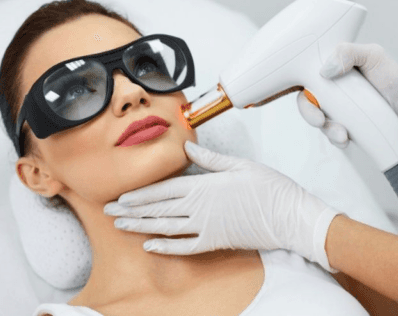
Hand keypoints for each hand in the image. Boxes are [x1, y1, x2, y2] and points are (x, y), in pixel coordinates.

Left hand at [103, 141, 339, 271]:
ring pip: (165, 228)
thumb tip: (188, 151)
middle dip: (131, 210)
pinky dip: (166, 247)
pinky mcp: (215, 241)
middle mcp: (199, 208)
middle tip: (109, 211)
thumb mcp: (240, 165)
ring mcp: (206, 227)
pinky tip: (150, 246)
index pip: (162, 190)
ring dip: (141, 227)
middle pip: (158, 210)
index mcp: (204, 186)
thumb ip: (211, 160)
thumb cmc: (269, 187)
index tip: (120, 195)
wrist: (288, 216)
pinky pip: (185, 247)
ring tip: (121, 226)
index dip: (139, 194)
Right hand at [298, 42, 397, 149]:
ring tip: (342, 134)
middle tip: (320, 121)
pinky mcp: (346, 126)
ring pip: (320, 122)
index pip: (305, 77)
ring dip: (327, 130)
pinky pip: (333, 135)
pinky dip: (336, 139)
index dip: (300, 89)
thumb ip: (348, 52)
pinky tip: (346, 139)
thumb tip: (326, 69)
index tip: (309, 99)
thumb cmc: (393, 77)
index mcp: (332, 69)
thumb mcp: (373, 55)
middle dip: (310, 115)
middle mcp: (331, 90)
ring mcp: (338, 110)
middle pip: (307, 103)